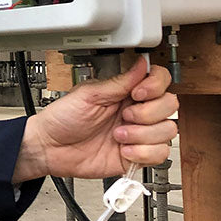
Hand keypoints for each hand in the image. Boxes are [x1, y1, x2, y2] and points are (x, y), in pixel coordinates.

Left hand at [12, 58, 177, 181]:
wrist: (51, 148)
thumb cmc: (62, 118)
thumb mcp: (88, 95)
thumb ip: (119, 82)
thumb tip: (141, 64)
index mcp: (126, 92)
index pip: (160, 80)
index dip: (155, 86)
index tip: (137, 94)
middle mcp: (136, 111)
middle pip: (170, 105)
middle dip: (148, 113)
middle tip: (124, 116)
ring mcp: (138, 134)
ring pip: (167, 131)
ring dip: (142, 135)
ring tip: (118, 135)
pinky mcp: (137, 156)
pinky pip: (159, 155)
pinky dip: (142, 153)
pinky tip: (123, 150)